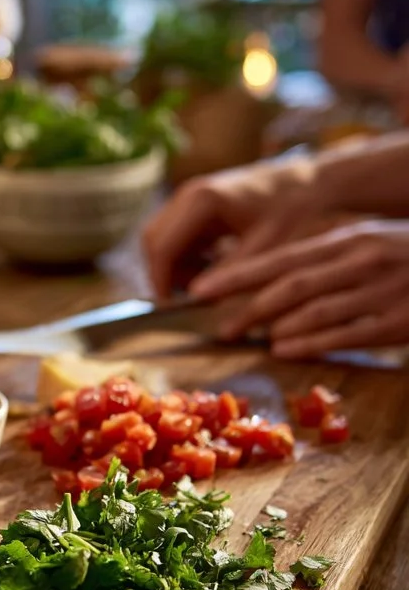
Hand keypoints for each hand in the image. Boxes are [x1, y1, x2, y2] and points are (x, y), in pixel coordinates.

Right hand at [141, 156, 322, 297]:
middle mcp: (188, 194)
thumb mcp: (267, 247)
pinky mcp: (195, 204)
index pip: (161, 246)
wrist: (311, 182)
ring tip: (207, 283)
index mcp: (203, 201)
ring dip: (175, 266)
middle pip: (153, 241)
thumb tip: (199, 299)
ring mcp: (189, 197)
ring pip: (161, 239)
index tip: (170, 308)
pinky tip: (213, 268)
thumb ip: (231, 272)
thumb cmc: (296, 210)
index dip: (160, 280)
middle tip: (188, 299)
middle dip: (164, 274)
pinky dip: (186, 256)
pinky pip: (176, 235)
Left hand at [188, 221, 408, 357]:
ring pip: (315, 309)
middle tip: (219, 327)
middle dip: (247, 307)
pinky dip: (313, 342)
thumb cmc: (407, 258)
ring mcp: (381, 289)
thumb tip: (269, 291)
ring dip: (275, 327)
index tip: (200, 290)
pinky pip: (348, 332)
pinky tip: (284, 349)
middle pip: (289, 285)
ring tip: (247, 339)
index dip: (236, 275)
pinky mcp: (400, 319)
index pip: (280, 258)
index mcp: (347, 240)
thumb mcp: (365, 247)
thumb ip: (321, 265)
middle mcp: (360, 260)